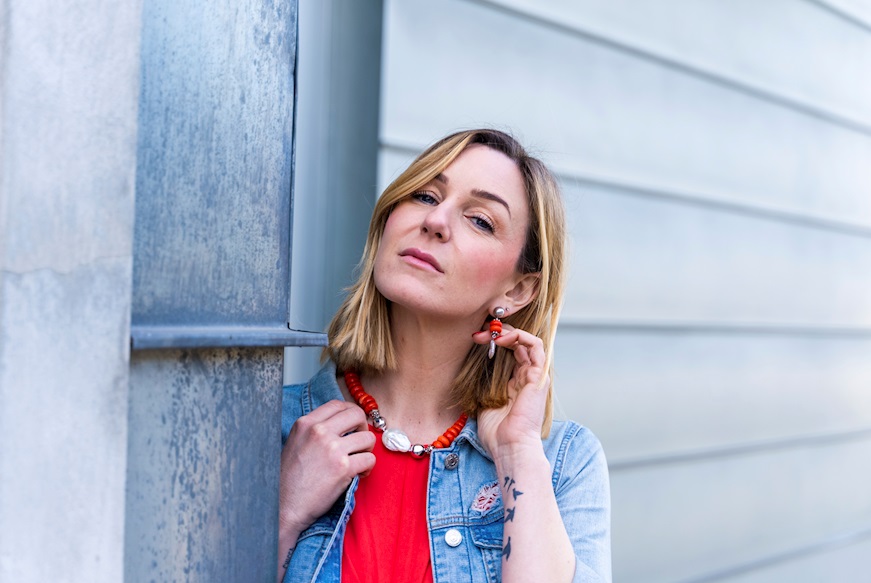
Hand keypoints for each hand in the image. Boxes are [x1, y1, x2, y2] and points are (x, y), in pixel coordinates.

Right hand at [278, 400, 375, 536]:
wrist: (285, 506)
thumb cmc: (289, 479)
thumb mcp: (295, 442)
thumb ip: (315, 430)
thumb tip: (341, 423)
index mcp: (306, 423)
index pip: (338, 404)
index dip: (350, 413)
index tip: (353, 425)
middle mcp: (319, 431)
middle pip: (357, 414)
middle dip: (363, 428)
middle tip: (359, 443)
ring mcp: (332, 448)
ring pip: (368, 438)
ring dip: (367, 450)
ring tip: (358, 461)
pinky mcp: (343, 468)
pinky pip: (370, 459)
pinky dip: (367, 468)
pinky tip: (358, 475)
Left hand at [472, 325, 549, 457]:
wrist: (510, 447)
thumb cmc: (496, 433)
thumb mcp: (483, 403)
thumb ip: (482, 386)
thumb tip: (470, 371)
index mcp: (515, 383)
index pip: (509, 352)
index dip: (492, 341)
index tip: (474, 338)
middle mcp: (527, 377)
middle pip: (517, 343)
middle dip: (496, 333)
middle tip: (478, 333)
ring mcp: (534, 376)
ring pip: (527, 341)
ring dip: (508, 332)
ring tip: (491, 332)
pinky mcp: (539, 376)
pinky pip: (537, 346)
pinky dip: (521, 336)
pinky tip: (502, 339)